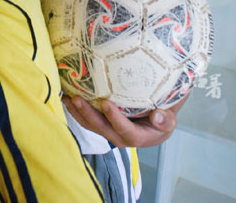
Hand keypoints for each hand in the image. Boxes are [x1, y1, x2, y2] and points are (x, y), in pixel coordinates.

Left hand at [63, 95, 186, 148]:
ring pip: (90, 125)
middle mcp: (120, 138)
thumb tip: (158, 116)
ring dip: (77, 112)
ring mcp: (109, 132)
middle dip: (87, 114)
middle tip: (76, 98)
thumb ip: (166, 120)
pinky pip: (87, 120)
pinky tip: (68, 97)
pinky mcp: (102, 126)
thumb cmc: (164, 120)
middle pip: (101, 128)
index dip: (115, 118)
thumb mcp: (169, 121)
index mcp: (137, 137)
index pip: (124, 129)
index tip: (106, 103)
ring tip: (66, 97)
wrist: (157, 123)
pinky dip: (77, 110)